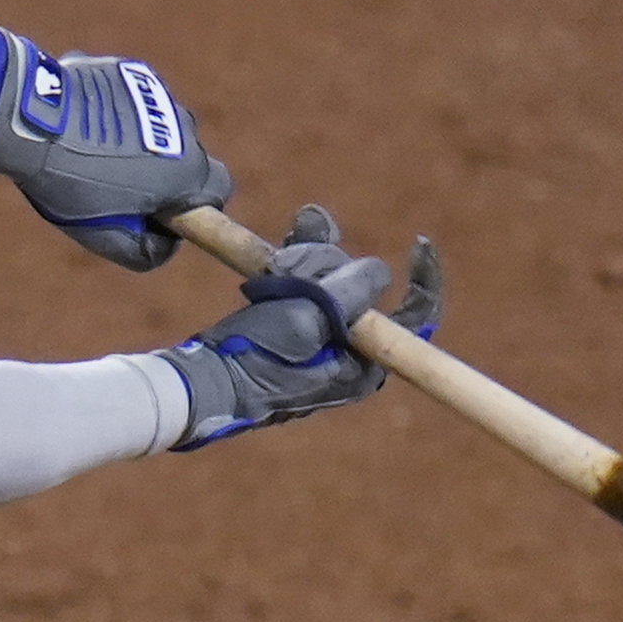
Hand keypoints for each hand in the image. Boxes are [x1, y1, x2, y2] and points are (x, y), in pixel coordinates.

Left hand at [0, 46, 232, 269]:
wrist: (29, 118)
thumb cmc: (69, 182)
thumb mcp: (106, 236)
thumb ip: (148, 251)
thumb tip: (167, 243)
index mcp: (187, 168)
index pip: (218, 191)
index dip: (196, 206)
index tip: (167, 212)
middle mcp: (183, 125)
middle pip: (190, 155)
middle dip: (165, 173)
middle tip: (122, 188)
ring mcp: (156, 93)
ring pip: (159, 124)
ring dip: (140, 140)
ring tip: (94, 154)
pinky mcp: (128, 71)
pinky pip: (133, 100)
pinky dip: (118, 114)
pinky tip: (83, 126)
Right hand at [160, 205, 442, 445]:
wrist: (200, 387)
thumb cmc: (257, 358)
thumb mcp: (312, 317)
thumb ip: (351, 289)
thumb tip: (379, 270)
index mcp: (365, 365)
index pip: (415, 319)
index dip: (422, 279)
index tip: (418, 244)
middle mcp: (347, 358)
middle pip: (364, 292)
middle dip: (338, 260)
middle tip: (307, 244)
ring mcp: (316, 347)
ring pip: (329, 286)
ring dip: (312, 257)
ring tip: (291, 234)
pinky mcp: (287, 338)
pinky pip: (302, 294)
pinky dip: (294, 267)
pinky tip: (280, 249)